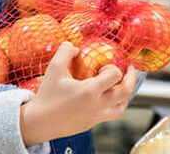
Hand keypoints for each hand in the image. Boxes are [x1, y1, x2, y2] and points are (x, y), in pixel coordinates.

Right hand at [20, 42, 136, 145]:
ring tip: (123, 84)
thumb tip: (75, 46)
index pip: (114, 76)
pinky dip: (116, 104)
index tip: (105, 65)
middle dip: (130, 78)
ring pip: (122, 107)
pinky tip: (110, 96)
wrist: (39, 123)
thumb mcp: (54, 69)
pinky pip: (112, 114)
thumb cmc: (46, 96)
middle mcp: (97, 106)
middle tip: (129, 69)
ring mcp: (96, 117)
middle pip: (125, 92)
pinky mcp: (93, 124)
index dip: (114, 67)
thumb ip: (65, 51)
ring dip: (126, 94)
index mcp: (89, 92)